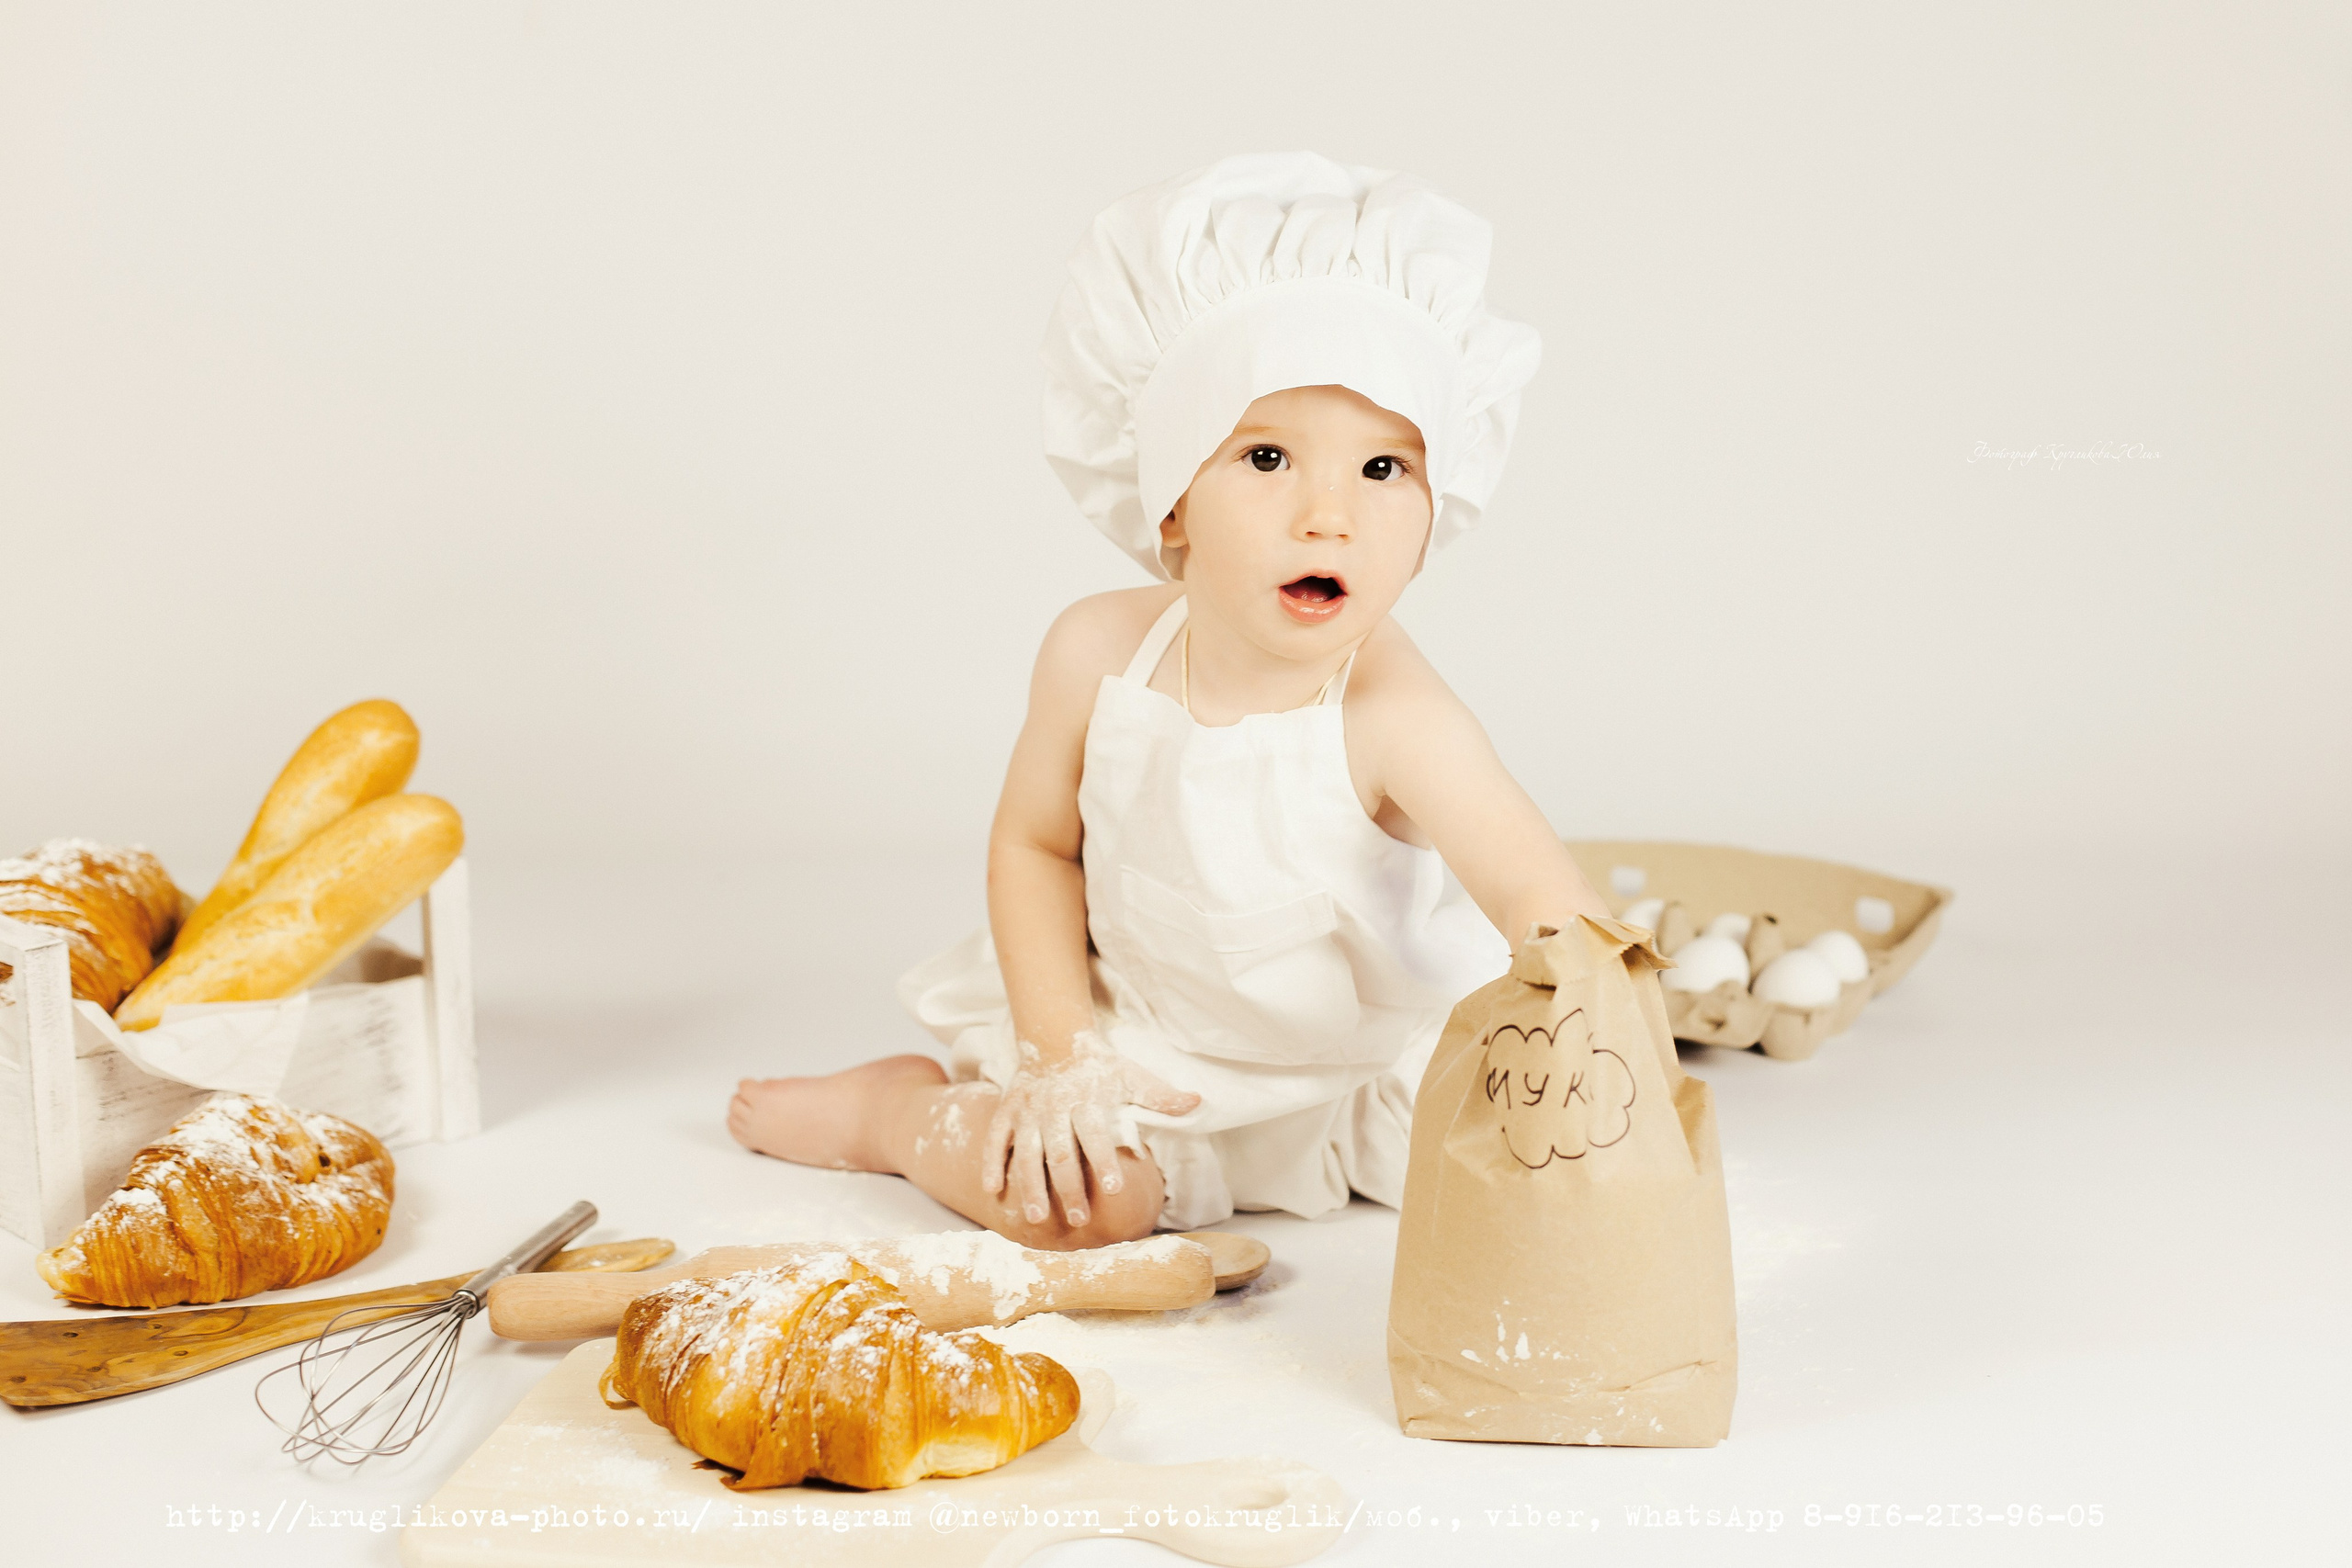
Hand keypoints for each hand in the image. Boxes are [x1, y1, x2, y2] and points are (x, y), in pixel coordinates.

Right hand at [981, 1030, 1199, 1227]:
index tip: (1113, 1189)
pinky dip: (991, 1163)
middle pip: (1061, 1152)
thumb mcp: (1131, 1076)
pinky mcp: (1007, 1110)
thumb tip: (1198, 1102)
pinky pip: (994, 1138)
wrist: (1055, 1039)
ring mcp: (1027, 1111)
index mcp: (1087, 1100)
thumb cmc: (1099, 1067)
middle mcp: (1054, 1108)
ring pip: (1025, 1152)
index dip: (1104, 1161)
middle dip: (1068, 1187)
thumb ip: (1160, 1095)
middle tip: (1080, 1219)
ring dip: (1029, 1185)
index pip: (1096, 1135)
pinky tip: (992, 1190)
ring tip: (1037, 1217)